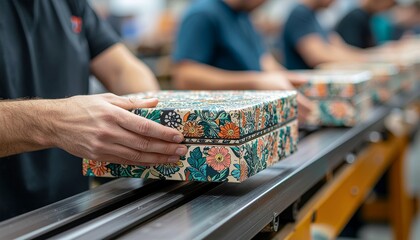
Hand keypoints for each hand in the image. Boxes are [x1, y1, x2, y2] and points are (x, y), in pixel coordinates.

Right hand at [48, 93, 186, 165]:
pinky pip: (125, 162)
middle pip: (143, 143)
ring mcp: (103, 146)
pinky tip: (154, 162)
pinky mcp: (99, 156)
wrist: (54, 123)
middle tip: (181, 150)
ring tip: (173, 158)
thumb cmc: (81, 107)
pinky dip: (142, 163)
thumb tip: (155, 102)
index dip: (163, 133)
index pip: (144, 126)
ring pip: (136, 156)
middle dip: (166, 148)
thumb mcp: (107, 98)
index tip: (177, 136)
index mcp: (113, 115)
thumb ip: (133, 102)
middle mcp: (109, 132)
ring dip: (158, 158)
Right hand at [256, 72, 314, 121]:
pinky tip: (293, 121)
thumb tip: (307, 80)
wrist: (253, 84)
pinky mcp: (272, 109)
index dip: (308, 107)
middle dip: (305, 115)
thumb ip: (295, 79)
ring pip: (290, 114)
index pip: (301, 101)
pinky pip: (283, 116)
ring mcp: (277, 104)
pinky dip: (289, 119)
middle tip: (311, 117)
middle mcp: (283, 98)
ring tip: (305, 121)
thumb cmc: (269, 79)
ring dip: (298, 119)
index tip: (313, 109)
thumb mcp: (283, 75)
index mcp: (287, 90)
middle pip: (297, 109)